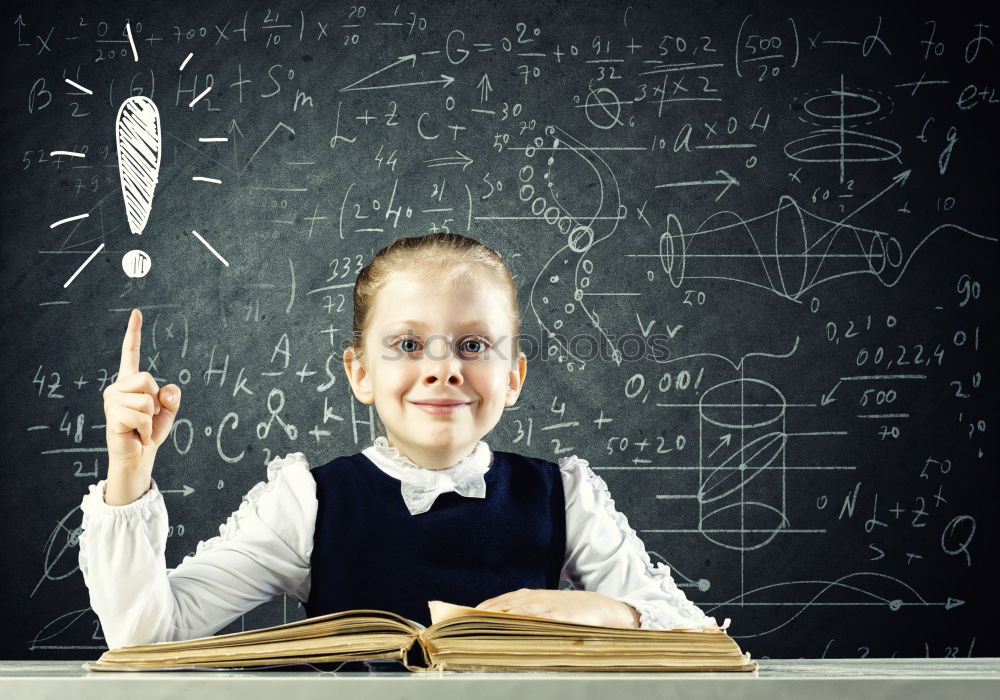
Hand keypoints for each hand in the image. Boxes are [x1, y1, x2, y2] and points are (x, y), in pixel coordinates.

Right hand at [102, 309, 181, 504]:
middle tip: (147, 418)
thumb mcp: (169, 411)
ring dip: (151, 418)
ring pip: (147, 399)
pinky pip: (142, 416)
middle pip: (148, 379)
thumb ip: (172, 397)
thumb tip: (166, 390)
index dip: (133, 333)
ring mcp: (112, 400)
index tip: (137, 312)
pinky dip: (146, 429)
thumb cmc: (151, 432)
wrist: (139, 457)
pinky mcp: (113, 415)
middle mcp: (117, 387)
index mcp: (131, 382)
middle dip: (156, 401)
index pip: (131, 353)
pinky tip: (137, 435)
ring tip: (141, 427)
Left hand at [475, 588, 639, 628]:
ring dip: (499, 617)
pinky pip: (540, 619)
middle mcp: (535, 600)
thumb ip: (524, 614)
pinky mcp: (561, 617)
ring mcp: (547, 607)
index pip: (498, 602)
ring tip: (481, 624)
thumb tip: (499, 625)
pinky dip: (527, 623)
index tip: (461, 617)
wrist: (602, 608)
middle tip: (464, 623)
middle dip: (483, 614)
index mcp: (528, 597)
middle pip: (503, 606)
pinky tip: (515, 627)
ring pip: (518, 611)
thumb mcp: (545, 609)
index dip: (480, 610)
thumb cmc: (571, 611)